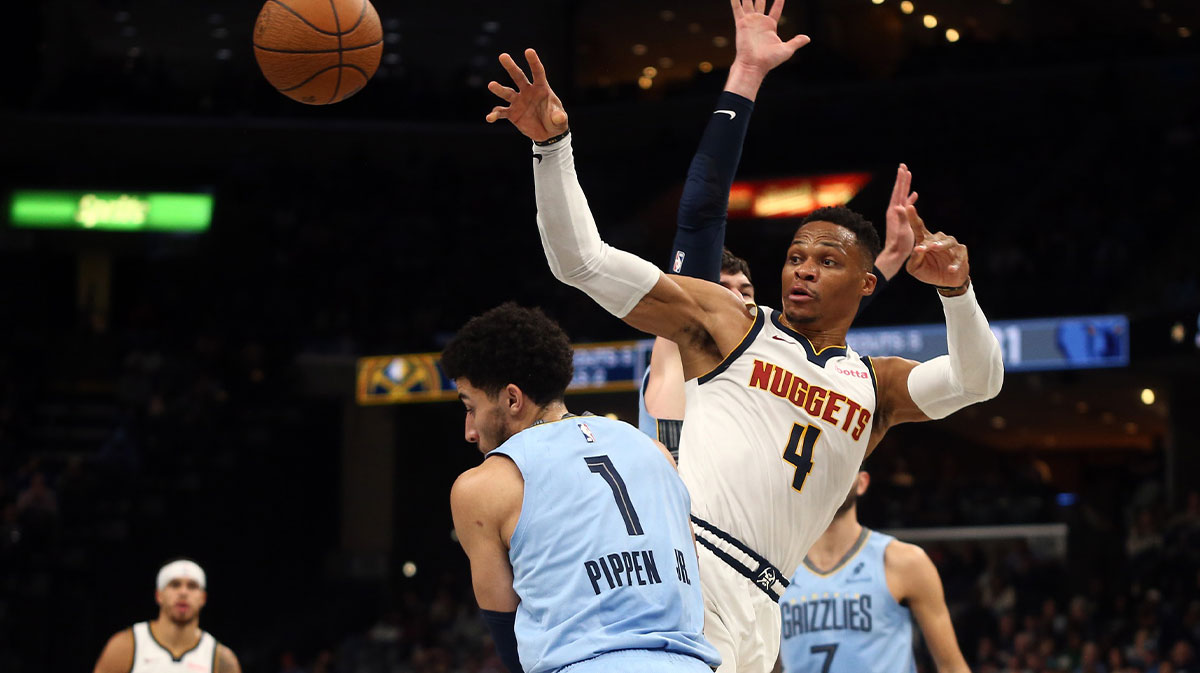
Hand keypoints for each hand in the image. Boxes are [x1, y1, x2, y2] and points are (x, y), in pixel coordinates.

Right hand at [485, 49, 568, 142]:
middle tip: (503, 56)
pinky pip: (501, 112)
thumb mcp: (560, 120)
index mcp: (541, 88)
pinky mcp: (512, 113)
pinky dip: (494, 114)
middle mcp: (528, 91)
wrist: (548, 135)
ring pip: (507, 92)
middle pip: (518, 76)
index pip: (538, 72)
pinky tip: (490, 118)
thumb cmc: (556, 122)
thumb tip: (559, 117)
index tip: (529, 51)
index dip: (533, 62)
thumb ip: (559, 117)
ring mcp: (518, 101)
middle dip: (511, 67)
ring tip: (491, 85)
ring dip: (499, 89)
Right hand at [731, 0, 810, 74]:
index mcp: (770, 26)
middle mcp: (759, 22)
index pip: (775, 9)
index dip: (779, 1)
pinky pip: (737, 9)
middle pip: (760, 2)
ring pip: (748, 2)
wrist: (754, 65)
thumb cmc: (769, 60)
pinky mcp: (741, 23)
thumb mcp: (787, 49)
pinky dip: (735, 1)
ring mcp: (750, 21)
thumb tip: (808, 38)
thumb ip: (796, 42)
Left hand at [874, 163, 917, 279]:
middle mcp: (894, 211)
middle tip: (903, 165)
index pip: (898, 192)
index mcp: (895, 211)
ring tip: (908, 175)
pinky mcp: (901, 219)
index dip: (901, 180)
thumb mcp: (902, 231)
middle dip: (901, 178)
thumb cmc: (900, 245)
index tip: (903, 168)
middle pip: (898, 190)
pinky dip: (910, 198)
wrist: (895, 255)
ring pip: (902, 196)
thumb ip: (901, 219)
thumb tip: (898, 207)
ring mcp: (897, 214)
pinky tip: (913, 195)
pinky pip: (906, 205)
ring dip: (905, 186)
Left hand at [902, 205, 969, 290]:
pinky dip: (955, 263)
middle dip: (926, 243)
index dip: (913, 217)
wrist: (946, 282)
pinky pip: (959, 257)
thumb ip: (913, 259)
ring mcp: (952, 246)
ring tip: (934, 248)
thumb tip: (916, 250)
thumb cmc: (929, 271)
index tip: (908, 207)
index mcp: (925, 241)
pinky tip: (950, 269)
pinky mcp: (961, 254)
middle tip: (919, 248)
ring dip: (941, 245)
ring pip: (948, 242)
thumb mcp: (915, 268)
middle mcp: (939, 240)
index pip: (919, 227)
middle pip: (933, 238)